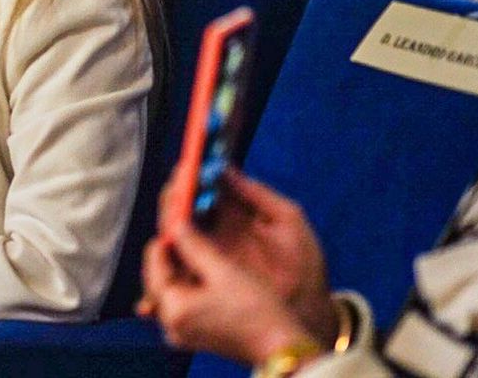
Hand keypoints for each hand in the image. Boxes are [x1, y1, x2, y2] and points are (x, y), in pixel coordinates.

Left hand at [140, 224, 319, 363]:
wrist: (283, 347)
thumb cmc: (258, 311)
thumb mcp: (224, 270)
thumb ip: (193, 244)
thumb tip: (175, 221)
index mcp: (173, 307)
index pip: (155, 256)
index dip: (168, 226)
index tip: (178, 203)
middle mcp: (170, 321)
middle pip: (161, 268)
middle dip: (173, 239)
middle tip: (184, 209)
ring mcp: (181, 328)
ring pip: (172, 278)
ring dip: (182, 252)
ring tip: (194, 224)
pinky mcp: (194, 330)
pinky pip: (183, 293)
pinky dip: (190, 271)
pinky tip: (202, 251)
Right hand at [146, 171, 336, 343]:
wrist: (309, 311)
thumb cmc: (304, 266)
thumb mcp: (288, 221)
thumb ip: (259, 193)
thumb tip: (227, 169)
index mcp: (236, 216)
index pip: (206, 190)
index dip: (194, 177)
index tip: (188, 166)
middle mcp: (217, 233)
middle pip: (186, 209)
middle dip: (177, 196)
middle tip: (177, 188)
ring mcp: (209, 256)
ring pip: (177, 233)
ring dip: (170, 220)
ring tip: (173, 210)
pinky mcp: (204, 279)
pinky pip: (179, 262)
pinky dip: (169, 252)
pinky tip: (168, 243)